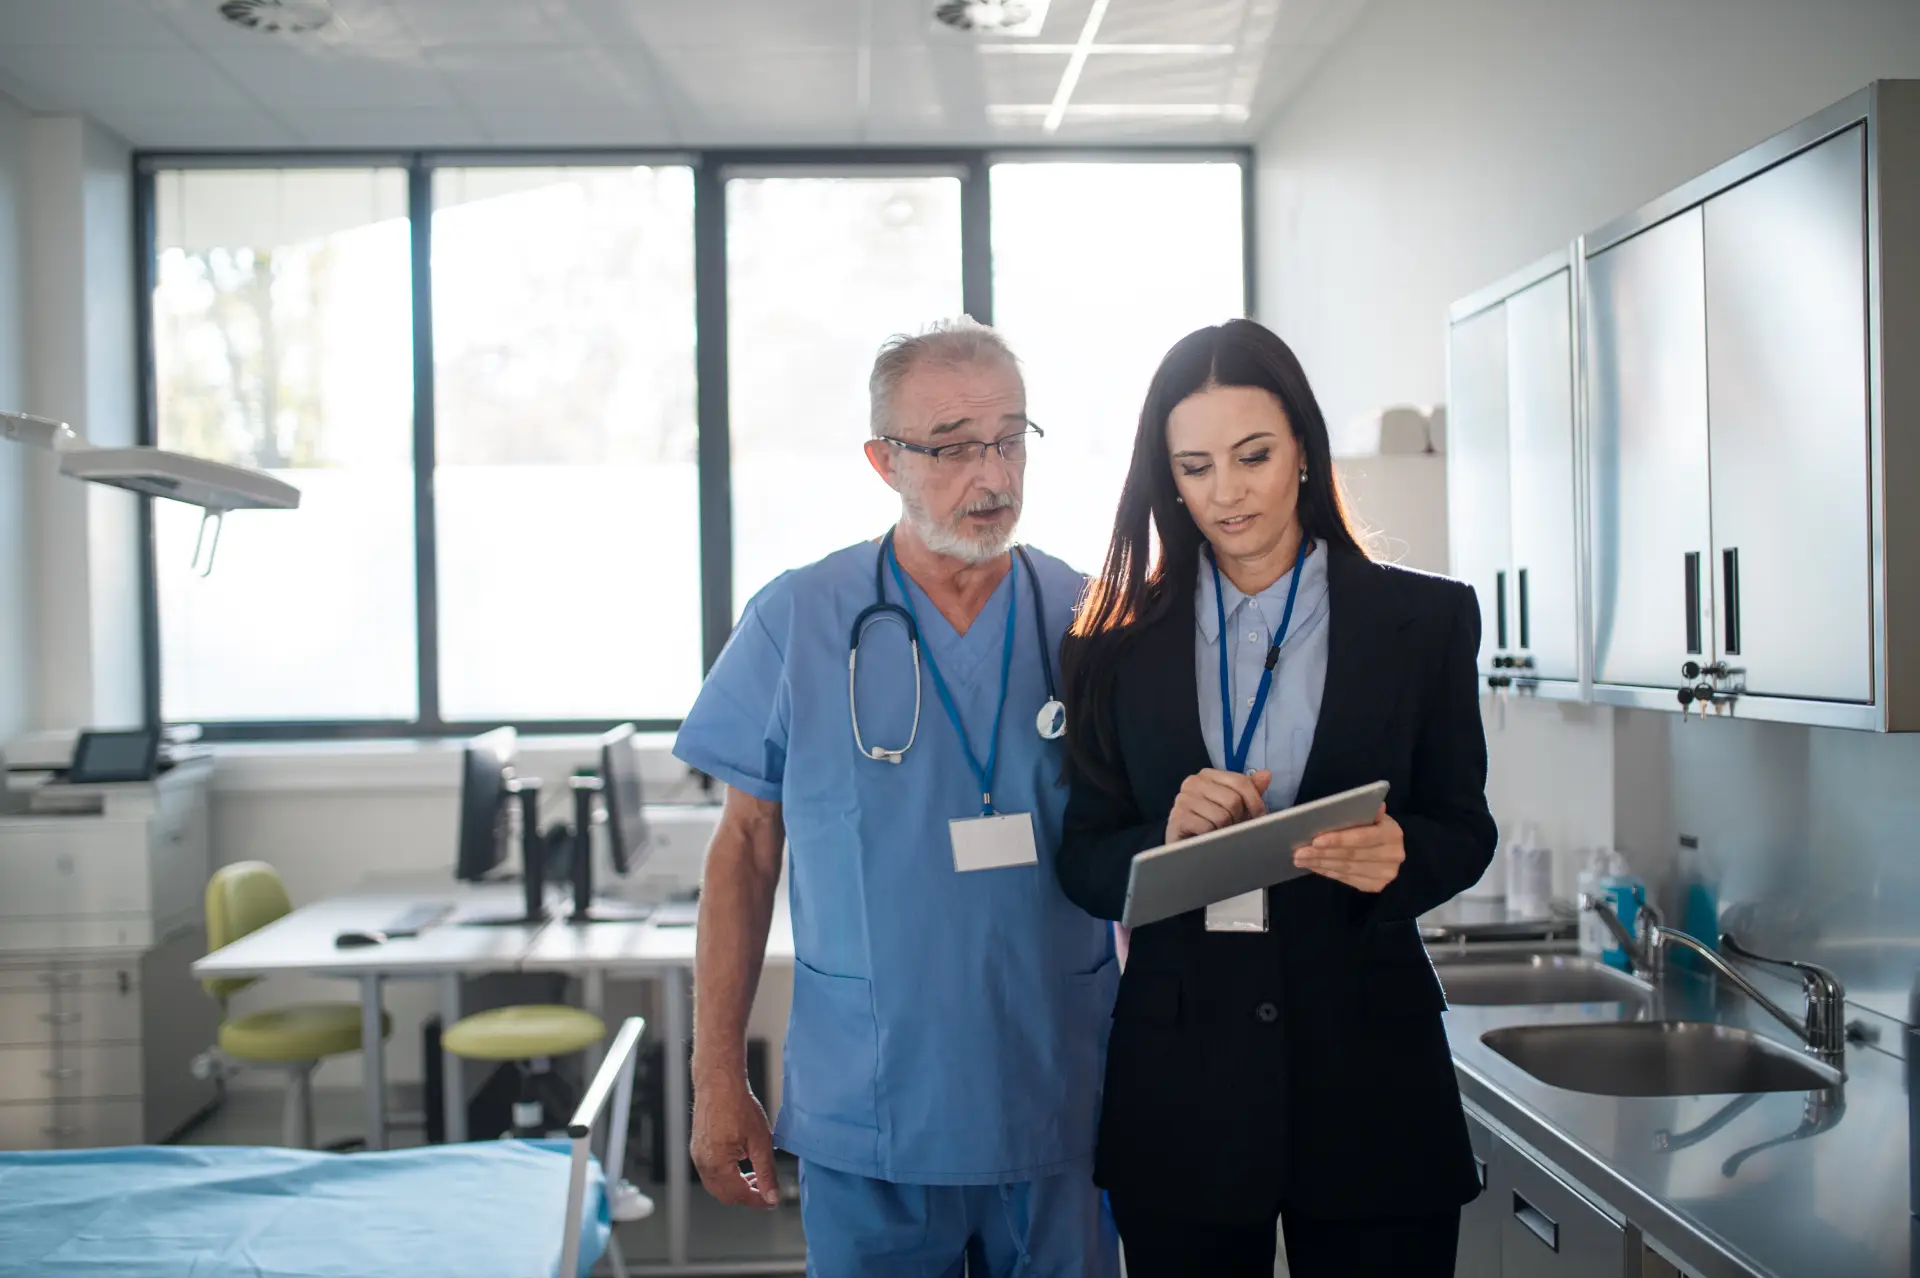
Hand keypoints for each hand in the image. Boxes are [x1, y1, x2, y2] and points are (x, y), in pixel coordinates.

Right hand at [690, 1077, 780, 1207]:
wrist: (719, 1082)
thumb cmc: (738, 1105)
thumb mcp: (761, 1141)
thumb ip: (767, 1173)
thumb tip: (772, 1196)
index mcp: (718, 1164)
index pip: (740, 1195)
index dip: (758, 1201)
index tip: (772, 1200)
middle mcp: (703, 1163)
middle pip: (726, 1196)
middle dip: (747, 1195)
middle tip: (766, 1188)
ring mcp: (698, 1156)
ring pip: (717, 1186)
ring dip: (737, 1186)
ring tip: (756, 1175)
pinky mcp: (697, 1148)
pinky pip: (711, 1173)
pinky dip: (727, 1176)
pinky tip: (742, 1164)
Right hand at [1166, 769, 1272, 842]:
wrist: (1184, 842)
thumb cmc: (1211, 821)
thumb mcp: (1233, 804)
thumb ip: (1249, 789)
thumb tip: (1266, 774)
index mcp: (1207, 774)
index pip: (1240, 782)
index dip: (1255, 802)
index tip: (1259, 817)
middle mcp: (1193, 782)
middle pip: (1233, 800)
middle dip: (1238, 818)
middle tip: (1232, 826)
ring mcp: (1183, 799)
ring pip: (1222, 816)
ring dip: (1225, 829)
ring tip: (1219, 832)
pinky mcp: (1178, 818)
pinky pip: (1207, 828)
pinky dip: (1212, 836)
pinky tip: (1207, 837)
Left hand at [1293, 805, 1404, 892]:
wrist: (1391, 849)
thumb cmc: (1375, 826)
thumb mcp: (1373, 815)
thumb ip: (1365, 811)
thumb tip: (1359, 803)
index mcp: (1392, 833)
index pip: (1362, 837)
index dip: (1338, 839)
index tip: (1315, 840)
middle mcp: (1393, 856)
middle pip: (1351, 855)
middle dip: (1322, 854)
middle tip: (1299, 852)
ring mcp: (1385, 873)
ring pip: (1346, 868)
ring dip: (1320, 864)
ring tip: (1301, 859)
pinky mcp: (1376, 885)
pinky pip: (1347, 879)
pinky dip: (1328, 872)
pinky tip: (1314, 866)